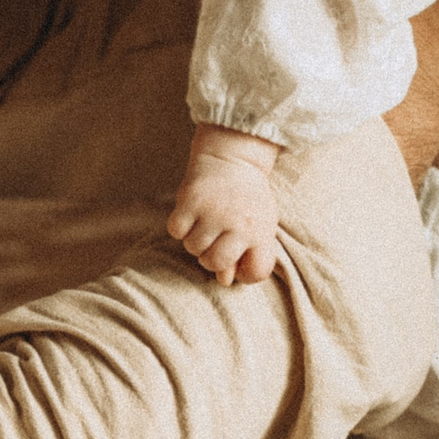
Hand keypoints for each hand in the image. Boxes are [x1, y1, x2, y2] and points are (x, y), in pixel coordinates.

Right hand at [168, 129, 283, 284]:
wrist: (233, 157)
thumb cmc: (247, 199)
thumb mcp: (258, 226)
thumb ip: (248, 256)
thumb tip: (223, 281)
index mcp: (261, 231)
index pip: (256, 273)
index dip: (245, 275)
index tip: (240, 262)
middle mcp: (239, 224)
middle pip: (215, 264)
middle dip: (211, 259)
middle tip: (215, 241)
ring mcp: (214, 212)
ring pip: (193, 248)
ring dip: (195, 241)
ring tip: (205, 223)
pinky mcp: (191, 200)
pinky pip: (177, 232)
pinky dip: (180, 227)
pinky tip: (191, 215)